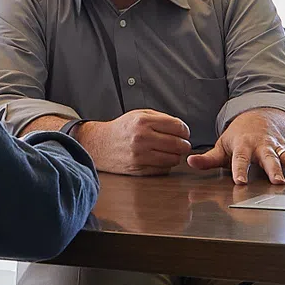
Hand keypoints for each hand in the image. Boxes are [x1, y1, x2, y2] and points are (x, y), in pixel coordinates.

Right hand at [79, 108, 196, 175]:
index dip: (185, 131)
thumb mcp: (139, 115)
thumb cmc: (122, 129)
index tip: (184, 133)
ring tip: (169, 151)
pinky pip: (164, 169)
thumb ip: (161, 119)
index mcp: (143, 121)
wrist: (99, 144)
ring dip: (176, 156)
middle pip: (179, 144)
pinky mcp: (138, 169)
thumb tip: (182, 129)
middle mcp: (142, 138)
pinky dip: (165, 165)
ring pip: (174, 159)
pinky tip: (159, 158)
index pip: (178, 127)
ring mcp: (140, 155)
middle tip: (181, 144)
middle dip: (184, 145)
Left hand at [189, 111, 284, 186]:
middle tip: (278, 182)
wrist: (259, 118)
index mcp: (244, 145)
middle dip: (274, 170)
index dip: (239, 170)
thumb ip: (207, 158)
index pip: (240, 160)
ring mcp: (279, 147)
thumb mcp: (221, 146)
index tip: (240, 182)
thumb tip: (188, 161)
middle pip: (269, 158)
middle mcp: (263, 146)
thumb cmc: (238, 137)